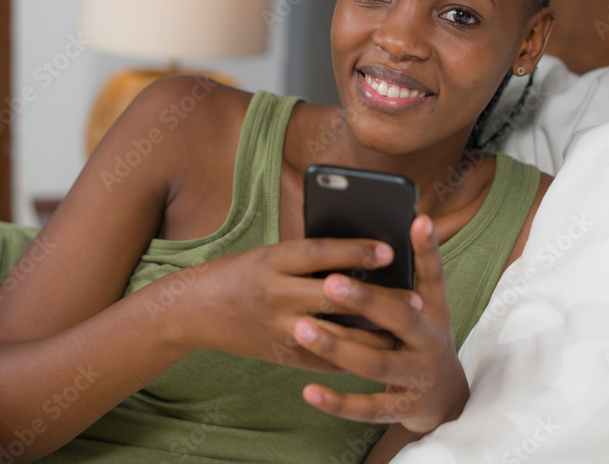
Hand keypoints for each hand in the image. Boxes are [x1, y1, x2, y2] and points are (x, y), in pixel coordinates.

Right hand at [160, 238, 398, 371]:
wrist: (193, 311)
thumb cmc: (236, 274)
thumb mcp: (267, 255)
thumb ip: (305, 257)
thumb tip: (354, 257)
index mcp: (272, 261)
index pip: (320, 253)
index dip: (356, 251)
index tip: (390, 250)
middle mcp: (275, 294)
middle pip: (335, 297)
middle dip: (377, 299)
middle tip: (415, 299)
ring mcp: (278, 327)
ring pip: (336, 334)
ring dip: (374, 334)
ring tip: (404, 330)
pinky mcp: (280, 354)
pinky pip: (324, 358)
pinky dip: (352, 355)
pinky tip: (377, 350)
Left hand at [290, 215, 469, 434]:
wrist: (448, 399)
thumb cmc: (420, 338)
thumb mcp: (423, 308)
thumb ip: (400, 281)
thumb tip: (372, 238)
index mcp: (434, 311)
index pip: (433, 275)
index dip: (428, 248)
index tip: (417, 219)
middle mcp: (430, 343)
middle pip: (399, 319)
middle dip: (366, 300)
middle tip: (331, 282)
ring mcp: (417, 378)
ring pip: (375, 363)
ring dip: (337, 346)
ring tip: (301, 329)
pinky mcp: (402, 409)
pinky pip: (366, 407)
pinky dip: (337, 402)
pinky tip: (308, 390)